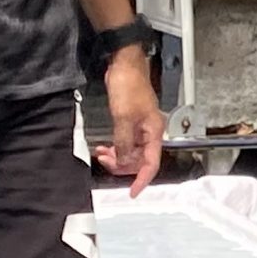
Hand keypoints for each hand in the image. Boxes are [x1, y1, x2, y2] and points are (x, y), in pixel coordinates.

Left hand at [94, 48, 163, 196]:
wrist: (124, 65)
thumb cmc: (129, 86)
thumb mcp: (123, 117)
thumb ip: (124, 142)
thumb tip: (124, 161)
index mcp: (154, 132)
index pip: (151, 164)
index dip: (142, 180)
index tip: (132, 192)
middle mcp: (150, 132)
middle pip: (140, 160)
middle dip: (123, 165)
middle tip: (105, 162)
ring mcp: (140, 127)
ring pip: (131, 152)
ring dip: (117, 156)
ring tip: (102, 154)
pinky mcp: (131, 122)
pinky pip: (125, 142)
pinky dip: (115, 147)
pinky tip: (104, 147)